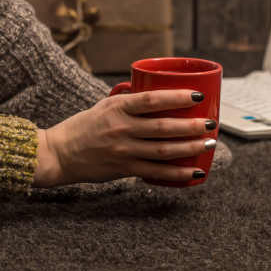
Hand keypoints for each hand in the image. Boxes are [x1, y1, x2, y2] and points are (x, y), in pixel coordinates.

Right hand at [32, 89, 215, 187]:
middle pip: (164, 127)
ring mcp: (123, 151)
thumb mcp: (105, 106)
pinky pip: (156, 173)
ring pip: (164, 150)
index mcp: (118, 108)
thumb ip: (130, 103)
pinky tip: (195, 172)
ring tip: (209, 143)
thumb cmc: (83, 126)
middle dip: (192, 125)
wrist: (59, 154)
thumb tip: (160, 97)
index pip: (153, 100)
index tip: (198, 96)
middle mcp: (121, 129)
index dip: (178, 97)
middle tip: (212, 123)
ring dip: (190, 147)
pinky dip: (178, 173)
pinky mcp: (124, 169)